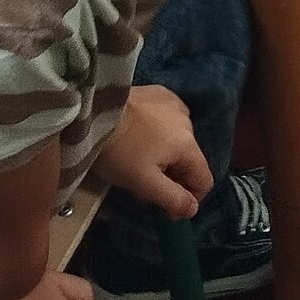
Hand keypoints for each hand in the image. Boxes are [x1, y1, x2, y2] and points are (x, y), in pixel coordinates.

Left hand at [92, 83, 213, 219]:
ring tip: (137, 158)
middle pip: (189, 160)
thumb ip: (173, 199)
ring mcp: (173, 103)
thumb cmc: (120, 151)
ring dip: (164, 154)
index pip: (204, 180)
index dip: (189, 199)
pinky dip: (158, 132)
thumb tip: (194, 208)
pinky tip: (137, 134)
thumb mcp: (145, 183)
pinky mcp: (157, 92)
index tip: (165, 208)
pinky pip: (167, 120)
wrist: (94, 109)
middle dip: (172, 177)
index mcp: (188, 145)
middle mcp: (188, 121)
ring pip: (177, 140)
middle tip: (143, 184)